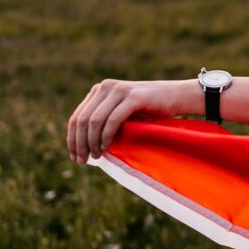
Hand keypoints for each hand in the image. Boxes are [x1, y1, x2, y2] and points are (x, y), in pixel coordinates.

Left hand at [67, 78, 195, 164]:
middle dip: (79, 143)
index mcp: (99, 90)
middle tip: (82, 161)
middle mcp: (105, 87)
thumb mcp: (122, 113)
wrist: (176, 96)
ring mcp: (119, 90)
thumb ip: (104, 121)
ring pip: (94, 120)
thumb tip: (83, 146)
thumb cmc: (149, 110)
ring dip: (92, 142)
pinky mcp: (133, 97)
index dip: (72, 139)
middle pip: (82, 120)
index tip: (74, 157)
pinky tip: (106, 147)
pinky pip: (113, 119)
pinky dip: (106, 136)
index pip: (76, 117)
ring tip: (96, 156)